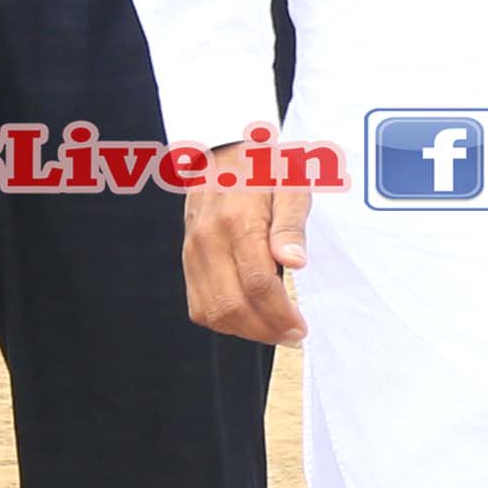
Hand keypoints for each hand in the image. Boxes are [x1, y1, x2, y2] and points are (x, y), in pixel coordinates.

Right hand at [182, 144, 312, 344]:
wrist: (223, 152)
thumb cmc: (265, 168)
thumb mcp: (291, 186)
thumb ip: (292, 225)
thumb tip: (296, 263)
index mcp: (238, 222)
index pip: (258, 284)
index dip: (280, 314)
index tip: (301, 327)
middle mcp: (209, 241)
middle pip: (232, 305)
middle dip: (266, 330)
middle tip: (293, 335)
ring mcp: (193, 252)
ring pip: (212, 313)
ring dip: (246, 332)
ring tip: (275, 331)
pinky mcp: (187, 260)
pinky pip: (199, 305)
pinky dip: (224, 321)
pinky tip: (250, 319)